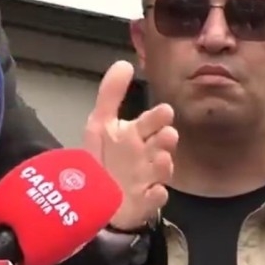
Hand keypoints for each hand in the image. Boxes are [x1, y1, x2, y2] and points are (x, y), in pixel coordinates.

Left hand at [83, 61, 178, 230]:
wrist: (96, 196)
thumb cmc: (103, 155)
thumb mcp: (100, 123)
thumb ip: (111, 93)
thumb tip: (124, 62)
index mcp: (136, 136)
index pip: (150, 122)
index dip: (156, 117)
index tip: (165, 110)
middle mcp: (146, 155)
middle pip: (160, 146)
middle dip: (165, 140)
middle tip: (167, 133)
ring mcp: (147, 179)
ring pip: (161, 171)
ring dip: (164, 165)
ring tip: (163, 156)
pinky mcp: (143, 202)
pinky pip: (153, 200)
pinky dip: (155, 196)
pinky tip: (154, 191)